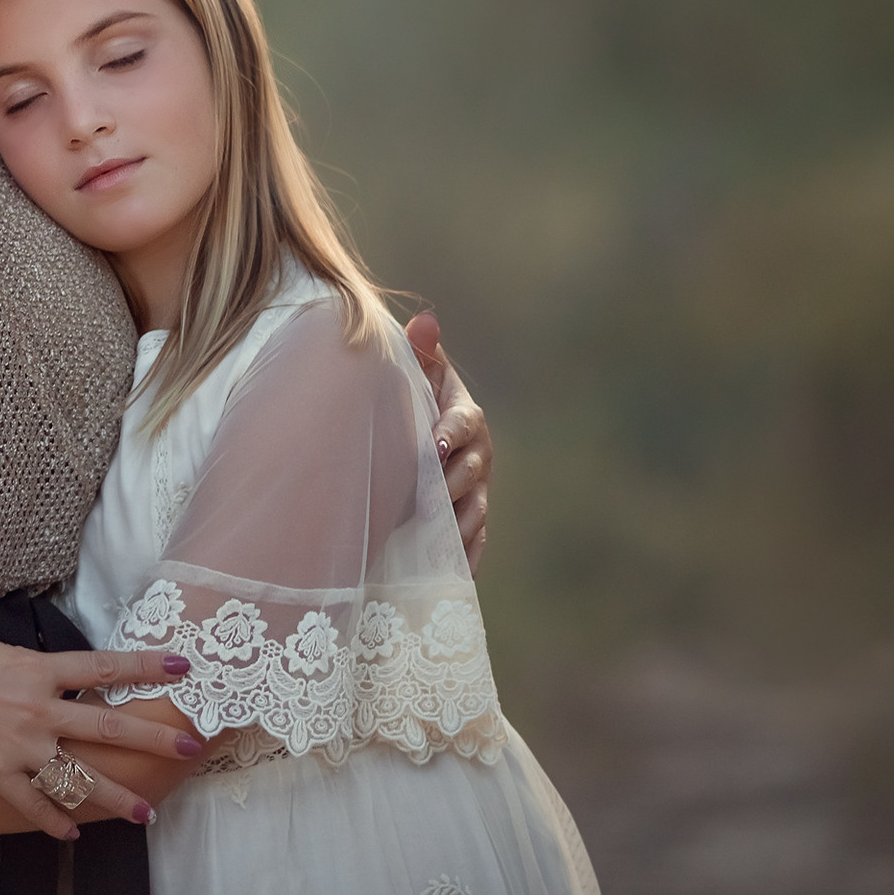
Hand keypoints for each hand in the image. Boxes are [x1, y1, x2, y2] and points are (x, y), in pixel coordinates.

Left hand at [407, 309, 492, 571]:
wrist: (420, 433)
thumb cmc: (416, 397)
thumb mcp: (419, 374)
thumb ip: (422, 351)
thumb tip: (426, 319)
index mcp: (465, 416)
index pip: (462, 424)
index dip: (450, 435)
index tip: (435, 447)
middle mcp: (477, 453)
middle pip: (471, 471)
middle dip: (453, 485)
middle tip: (432, 501)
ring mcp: (476, 488)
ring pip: (475, 509)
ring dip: (461, 525)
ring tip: (444, 542)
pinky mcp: (470, 517)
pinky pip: (474, 540)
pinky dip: (469, 557)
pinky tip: (460, 575)